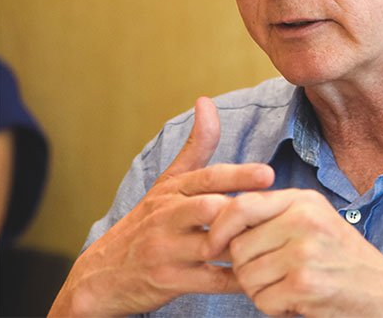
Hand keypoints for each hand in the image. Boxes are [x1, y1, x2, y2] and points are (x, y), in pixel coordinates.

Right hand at [49, 97, 274, 316]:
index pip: (207, 177)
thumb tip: (207, 101)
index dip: (238, 175)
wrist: (101, 275)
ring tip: (280, 243)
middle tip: (280, 213)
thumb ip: (196, 146)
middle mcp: (167, 217)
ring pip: (212, 245)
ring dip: (246, 245)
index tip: (268, 174)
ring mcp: (166, 250)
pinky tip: (262, 275)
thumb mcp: (167, 182)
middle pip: (209, 209)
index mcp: (172, 190)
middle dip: (244, 211)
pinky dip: (238, 280)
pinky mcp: (169, 281)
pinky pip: (211, 281)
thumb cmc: (147, 222)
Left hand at [207, 188, 382, 316]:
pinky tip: (297, 301)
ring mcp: (305, 251)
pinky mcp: (305, 283)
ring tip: (288, 287)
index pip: (241, 204)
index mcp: (304, 200)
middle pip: (238, 246)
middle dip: (244, 268)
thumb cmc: (343, 260)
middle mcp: (304, 220)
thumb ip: (274, 215)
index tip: (213, 246)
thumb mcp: (314, 221)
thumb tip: (219, 224)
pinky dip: (273, 308)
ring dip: (259, 290)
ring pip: (246, 276)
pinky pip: (262, 300)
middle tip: (271, 276)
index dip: (219, 227)